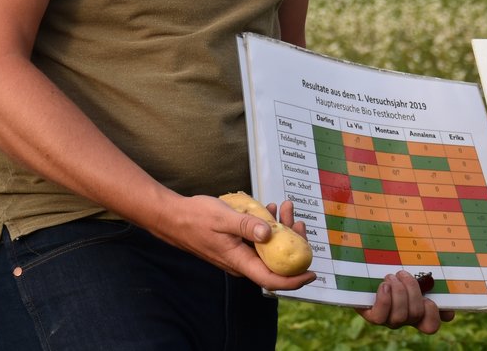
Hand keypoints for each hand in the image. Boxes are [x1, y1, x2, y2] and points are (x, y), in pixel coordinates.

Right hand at [151, 195, 315, 291]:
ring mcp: (238, 254)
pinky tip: (268, 209)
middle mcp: (241, 263)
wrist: (173, 218)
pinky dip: (267, 227)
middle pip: (274, 262)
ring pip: (267, 249)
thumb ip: (247, 225)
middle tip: (297, 220)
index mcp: (239, 261)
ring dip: (279, 230)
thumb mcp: (224, 217)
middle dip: (291, 242)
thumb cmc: (196, 217)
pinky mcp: (236, 246)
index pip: (271, 279)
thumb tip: (270, 233)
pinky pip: (257, 241)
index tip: (312, 273)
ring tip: (283, 207)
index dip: (294, 280)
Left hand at [358, 270, 455, 333]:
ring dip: (398, 291)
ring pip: (401, 316)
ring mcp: (388, 319)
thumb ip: (428, 282)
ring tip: (390, 277)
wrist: (363, 265)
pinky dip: (385, 299)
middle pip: (416, 314)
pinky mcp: (372, 316)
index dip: (434, 313)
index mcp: (416, 310)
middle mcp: (403, 318)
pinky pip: (380, 317)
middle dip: (411, 290)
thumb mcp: (411, 271)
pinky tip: (384, 286)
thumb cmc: (391, 266)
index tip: (429, 296)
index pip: (431, 325)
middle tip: (402, 273)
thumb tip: (447, 306)